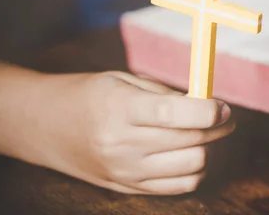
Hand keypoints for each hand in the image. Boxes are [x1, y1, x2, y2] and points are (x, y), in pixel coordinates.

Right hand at [30, 71, 233, 194]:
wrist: (45, 126)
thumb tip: (207, 105)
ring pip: (191, 168)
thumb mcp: (124, 80)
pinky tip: (189, 153)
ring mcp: (125, 171)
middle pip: (190, 142)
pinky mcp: (127, 188)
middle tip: (223, 117)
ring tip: (205, 134)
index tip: (223, 106)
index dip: (209, 110)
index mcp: (120, 108)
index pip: (175, 114)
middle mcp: (122, 144)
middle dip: (218, 128)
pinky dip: (193, 170)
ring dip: (209, 150)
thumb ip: (166, 94)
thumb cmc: (88, 95)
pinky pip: (178, 187)